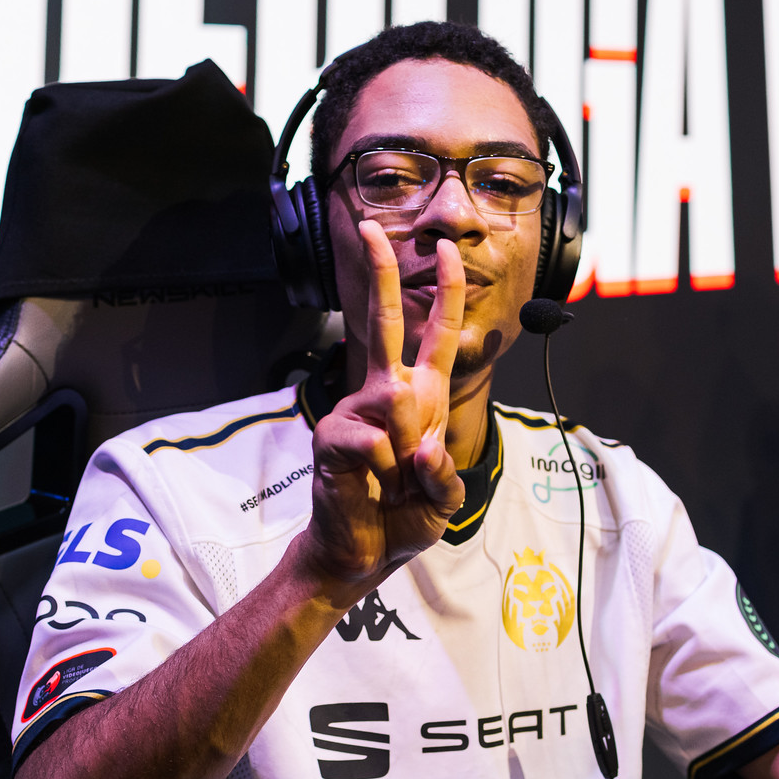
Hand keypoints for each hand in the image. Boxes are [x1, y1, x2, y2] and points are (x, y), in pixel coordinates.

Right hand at [301, 224, 466, 595]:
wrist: (361, 552)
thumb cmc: (401, 517)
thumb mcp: (444, 500)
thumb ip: (444, 475)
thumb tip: (420, 449)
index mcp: (419, 397)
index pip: (433, 336)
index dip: (444, 294)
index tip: (446, 251)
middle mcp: (384, 394)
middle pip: (382, 322)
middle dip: (380, 272)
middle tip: (371, 226)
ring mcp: (354, 412)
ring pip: (395, 401)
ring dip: (407, 450)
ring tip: (393, 480)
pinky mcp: (332, 437)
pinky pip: (375, 444)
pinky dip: (383, 473)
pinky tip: (370, 486)